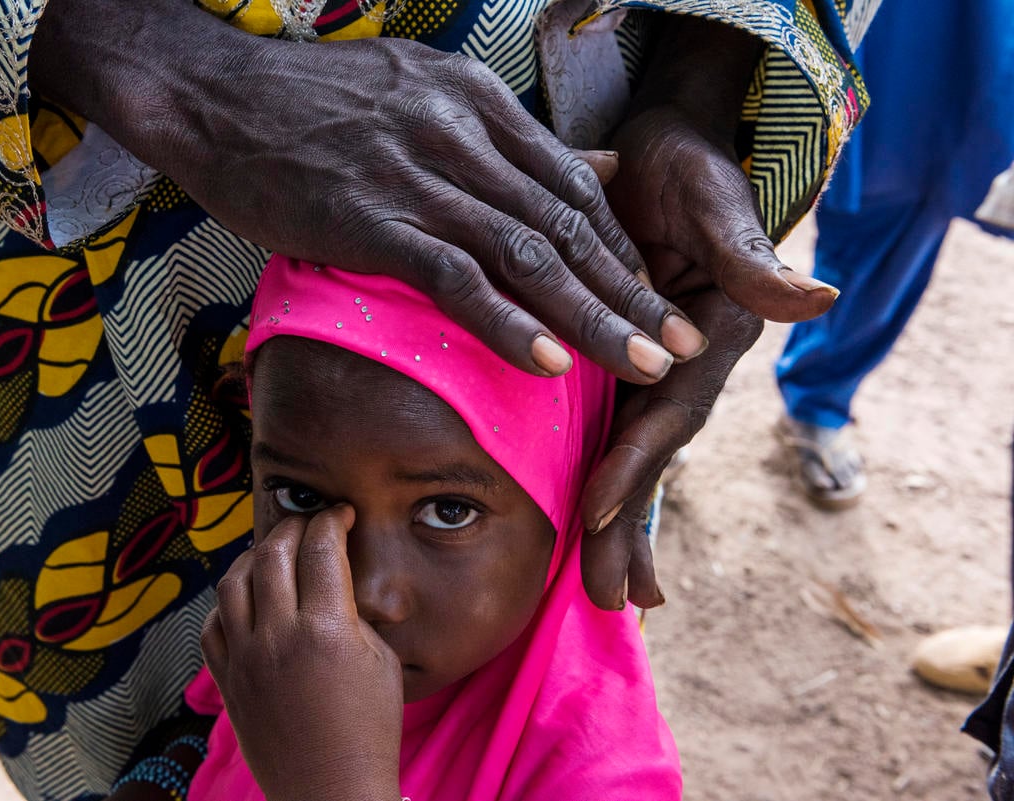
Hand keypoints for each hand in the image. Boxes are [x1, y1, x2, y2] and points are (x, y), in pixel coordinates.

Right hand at [29, 0, 707, 381]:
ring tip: (641, 366)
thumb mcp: (417, 96)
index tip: (656, 297)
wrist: (210, 92)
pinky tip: (549, 362)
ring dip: (592, 316)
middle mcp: (461, 133)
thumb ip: (499, 140)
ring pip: (527, 253)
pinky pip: (456, 276)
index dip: (621, 249)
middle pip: (567, 223)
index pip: (572, 184)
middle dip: (630, 291)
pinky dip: (508, 321)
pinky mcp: (371, 217)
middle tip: (680, 345)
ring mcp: (417, 174)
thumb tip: (586, 170)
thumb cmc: (307, 105)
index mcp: (476, 103)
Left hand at [202, 505, 402, 800]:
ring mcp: (246, 659)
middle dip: (294, 528)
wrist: (331, 789)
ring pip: (233, 582)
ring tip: (274, 554)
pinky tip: (248, 599)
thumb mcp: (381, 661)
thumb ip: (356, 613)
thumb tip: (337, 579)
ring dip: (255, 557)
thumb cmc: (369, 729)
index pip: (321, 549)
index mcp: (327, 630)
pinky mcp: (227, 681)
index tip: (341, 515)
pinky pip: (213, 624)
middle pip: (274, 554)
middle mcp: (279, 638)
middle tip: (309, 525)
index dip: (332, 521)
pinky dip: (228, 602)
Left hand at [576, 17, 839, 608]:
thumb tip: (814, 296)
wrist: (666, 155)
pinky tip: (588, 527)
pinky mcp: (619, 364)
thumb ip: (752, 258)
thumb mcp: (719, 203)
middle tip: (610, 600)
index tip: (596, 511)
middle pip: (653, 456)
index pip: (669, 412)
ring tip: (606, 594)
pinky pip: (606, 428)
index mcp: (708, 339)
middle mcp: (683, 367)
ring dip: (618, 524)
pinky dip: (602, 479)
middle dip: (631, 527)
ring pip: (631, 456)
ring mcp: (651, 371)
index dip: (635, 461)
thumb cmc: (693, 171)